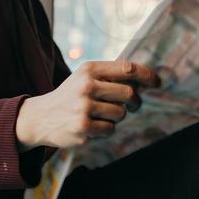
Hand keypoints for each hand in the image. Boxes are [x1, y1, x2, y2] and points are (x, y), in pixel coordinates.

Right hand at [16, 59, 160, 150]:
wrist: (40, 117)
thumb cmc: (71, 96)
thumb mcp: (86, 78)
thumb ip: (112, 76)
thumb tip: (147, 80)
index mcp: (89, 69)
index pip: (127, 69)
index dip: (147, 75)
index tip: (158, 82)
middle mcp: (86, 86)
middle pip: (129, 94)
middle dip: (135, 102)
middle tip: (133, 106)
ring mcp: (83, 108)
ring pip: (121, 114)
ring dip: (117, 117)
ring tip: (101, 115)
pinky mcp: (83, 128)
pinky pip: (110, 130)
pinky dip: (106, 129)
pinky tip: (92, 126)